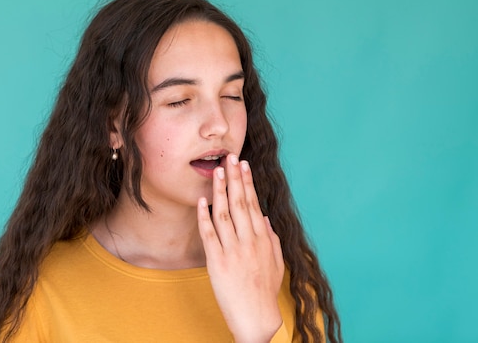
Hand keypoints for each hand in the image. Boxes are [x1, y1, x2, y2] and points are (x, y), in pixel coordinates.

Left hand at [197, 154, 283, 342]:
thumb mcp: (276, 262)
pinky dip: (204, 216)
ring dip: (219, 190)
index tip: (243, 165)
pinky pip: (209, 235)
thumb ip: (271, 238)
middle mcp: (248, 241)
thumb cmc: (265, 292)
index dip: (247, 182)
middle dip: (234, 178)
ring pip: (224, 213)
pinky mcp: (217, 262)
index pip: (253, 203)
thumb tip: (264, 218)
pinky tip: (202, 201)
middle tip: (229, 157)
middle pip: (240, 202)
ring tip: (216, 171)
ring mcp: (232, 250)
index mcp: (262, 239)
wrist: (256, 319)